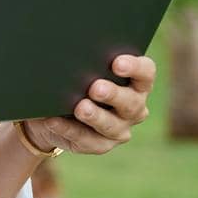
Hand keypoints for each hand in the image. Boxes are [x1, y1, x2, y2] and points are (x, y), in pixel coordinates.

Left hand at [22, 54, 155, 154]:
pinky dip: (69, 130)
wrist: (52, 112)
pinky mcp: (101, 144)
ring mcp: (120, 128)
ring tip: (80, 108)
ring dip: (95, 116)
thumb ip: (80, 61)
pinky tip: (54, 121)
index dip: (135, 67)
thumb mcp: (76, 68)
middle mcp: (133, 106)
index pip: (145, 72)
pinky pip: (88, 140)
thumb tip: (67, 53)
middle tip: (95, 88)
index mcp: (134, 81)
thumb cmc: (71, 80)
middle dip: (113, 94)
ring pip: (112, 126)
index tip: (116, 63)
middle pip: (131, 101)